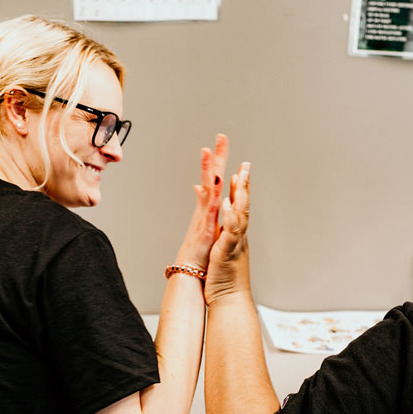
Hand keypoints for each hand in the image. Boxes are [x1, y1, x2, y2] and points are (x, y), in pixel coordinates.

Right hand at [174, 134, 228, 270]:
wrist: (191, 276)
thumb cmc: (200, 256)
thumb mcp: (204, 227)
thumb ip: (203, 206)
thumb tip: (200, 189)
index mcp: (209, 210)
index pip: (215, 181)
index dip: (218, 162)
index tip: (221, 145)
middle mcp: (205, 210)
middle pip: (211, 178)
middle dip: (216, 157)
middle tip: (220, 137)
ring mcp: (204, 218)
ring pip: (208, 189)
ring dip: (208, 169)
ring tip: (209, 150)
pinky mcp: (204, 229)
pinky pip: (208, 208)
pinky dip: (211, 194)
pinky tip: (214, 181)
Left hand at [205, 161, 250, 305]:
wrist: (230, 301)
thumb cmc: (225, 280)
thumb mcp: (224, 253)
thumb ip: (226, 239)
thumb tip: (225, 229)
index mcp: (237, 236)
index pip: (240, 208)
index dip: (241, 189)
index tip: (242, 170)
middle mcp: (239, 237)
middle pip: (244, 206)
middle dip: (245, 185)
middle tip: (246, 165)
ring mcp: (235, 244)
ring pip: (240, 216)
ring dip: (240, 196)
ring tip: (239, 177)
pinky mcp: (227, 252)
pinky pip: (230, 232)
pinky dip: (230, 217)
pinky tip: (227, 204)